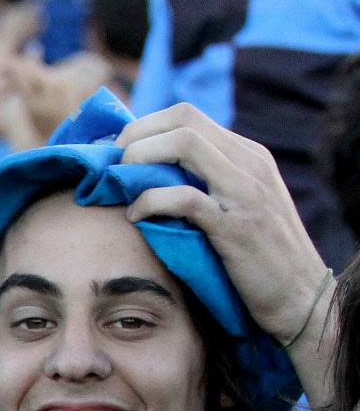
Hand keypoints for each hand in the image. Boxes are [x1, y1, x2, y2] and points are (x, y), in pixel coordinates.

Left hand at [117, 104, 326, 345]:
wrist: (300, 295)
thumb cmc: (257, 255)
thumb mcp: (236, 205)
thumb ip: (204, 182)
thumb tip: (145, 172)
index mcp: (247, 155)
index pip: (186, 115)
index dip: (142, 127)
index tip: (114, 155)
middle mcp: (249, 164)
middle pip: (182, 120)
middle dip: (135, 137)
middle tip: (110, 168)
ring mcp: (244, 192)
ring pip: (184, 145)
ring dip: (140, 159)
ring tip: (120, 186)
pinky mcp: (236, 227)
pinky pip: (185, 198)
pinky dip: (150, 201)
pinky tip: (136, 217)